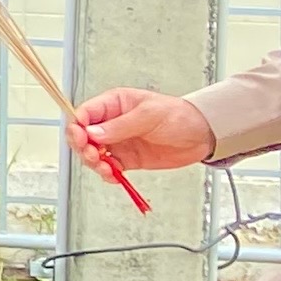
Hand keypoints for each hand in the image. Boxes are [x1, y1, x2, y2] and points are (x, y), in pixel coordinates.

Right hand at [75, 85, 217, 176]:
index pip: (85, 113)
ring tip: (105, 169)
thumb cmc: (179, 115)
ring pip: (93, 154)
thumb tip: (93, 133)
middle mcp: (112, 123)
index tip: (81, 138)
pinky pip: (110, 167)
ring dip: (94, 163)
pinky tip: (113, 176)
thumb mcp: (149, 115)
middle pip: (84, 136)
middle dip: (83, 147)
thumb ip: (121, 125)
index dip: (78, 126)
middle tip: (93, 155)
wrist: (203, 135)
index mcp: (113, 105)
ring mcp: (119, 142)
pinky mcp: (128, 159)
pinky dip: (108, 174)